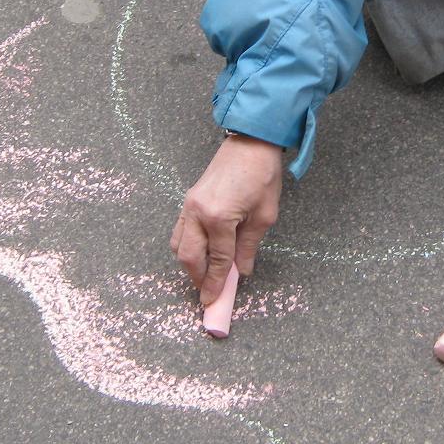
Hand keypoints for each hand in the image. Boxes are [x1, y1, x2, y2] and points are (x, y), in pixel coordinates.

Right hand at [171, 134, 284, 305]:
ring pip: (178, 244)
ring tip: (205, 275)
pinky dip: (187, 246)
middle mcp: (197, 212)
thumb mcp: (264, 215)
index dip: (216, 283)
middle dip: (197, 277)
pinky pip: (180, 230)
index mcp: (219, 217)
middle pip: (189, 256)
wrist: (250, 142)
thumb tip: (240, 271)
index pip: (217, 259)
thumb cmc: (262, 175)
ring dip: (189, 263)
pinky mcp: (188, 200)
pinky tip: (201, 253)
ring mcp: (189, 205)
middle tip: (208, 292)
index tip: (213, 301)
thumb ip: (248, 246)